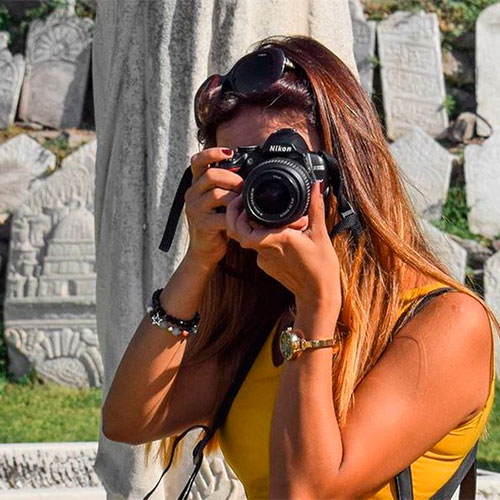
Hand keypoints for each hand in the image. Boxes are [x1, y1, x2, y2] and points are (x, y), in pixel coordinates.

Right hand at [184, 148, 243, 264]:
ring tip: (244, 203)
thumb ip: (224, 186)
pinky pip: (222, 216)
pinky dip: (235, 215)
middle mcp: (192, 195)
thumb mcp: (216, 202)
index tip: (229, 152)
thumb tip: (247, 171)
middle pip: (210, 175)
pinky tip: (242, 217)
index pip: (197, 161)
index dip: (212, 153)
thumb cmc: (215, 223)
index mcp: (196, 186)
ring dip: (235, 197)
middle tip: (244, 186)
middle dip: (232, 178)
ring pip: (216, 194)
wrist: (205, 251)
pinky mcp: (203, 225)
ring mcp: (195, 210)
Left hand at [225, 182, 340, 310]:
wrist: (318, 296)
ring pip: (248, 238)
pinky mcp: (266, 265)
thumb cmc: (321, 268)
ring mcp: (263, 260)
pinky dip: (262, 236)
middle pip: (237, 231)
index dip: (236, 214)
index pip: (242, 228)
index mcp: (275, 240)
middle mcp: (264, 250)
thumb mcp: (320, 233)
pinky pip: (258, 247)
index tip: (243, 201)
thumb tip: (316, 184)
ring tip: (263, 213)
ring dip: (251, 225)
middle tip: (244, 202)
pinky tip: (276, 230)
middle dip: (236, 216)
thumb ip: (315, 207)